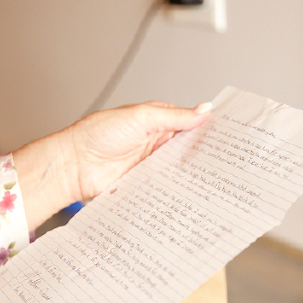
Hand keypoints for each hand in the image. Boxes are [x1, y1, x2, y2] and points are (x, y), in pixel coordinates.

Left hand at [12, 101, 210, 230]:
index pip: (190, 123)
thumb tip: (204, 110)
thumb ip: (175, 117)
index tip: (229, 136)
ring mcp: (150, 164)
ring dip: (190, 173)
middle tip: (226, 161)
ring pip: (179, 169)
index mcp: (157, 121)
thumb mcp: (141, 117)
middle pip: (187, 148)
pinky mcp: (144, 183)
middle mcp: (155, 143)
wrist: (73, 165)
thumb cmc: (98, 134)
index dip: (208, 129)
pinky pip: (165, 186)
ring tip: (213, 178)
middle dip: (204, 154)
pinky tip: (189, 192)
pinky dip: (175, 189)